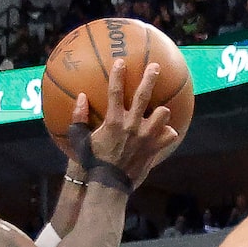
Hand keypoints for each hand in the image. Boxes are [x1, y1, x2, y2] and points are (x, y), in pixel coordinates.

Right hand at [73, 57, 181, 183]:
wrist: (108, 185)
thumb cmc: (92, 163)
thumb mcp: (80, 141)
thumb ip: (79, 118)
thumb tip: (80, 97)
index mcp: (113, 121)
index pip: (115, 92)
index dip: (118, 75)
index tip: (121, 61)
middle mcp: (131, 125)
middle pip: (143, 96)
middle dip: (150, 78)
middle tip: (155, 67)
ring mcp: (144, 137)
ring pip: (162, 114)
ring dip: (163, 111)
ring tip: (162, 109)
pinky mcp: (153, 149)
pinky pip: (168, 136)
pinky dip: (168, 134)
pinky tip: (168, 132)